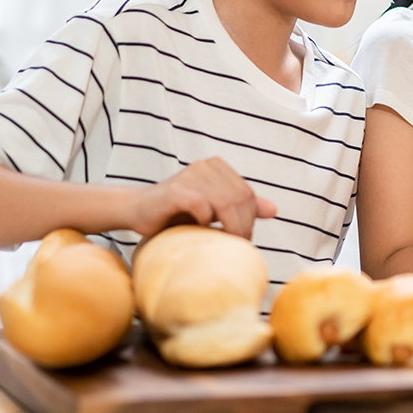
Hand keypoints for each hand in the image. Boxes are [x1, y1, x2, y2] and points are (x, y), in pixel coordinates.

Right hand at [123, 157, 276, 239]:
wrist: (138, 210)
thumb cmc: (177, 212)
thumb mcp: (214, 208)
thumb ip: (241, 206)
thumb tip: (274, 210)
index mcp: (218, 167)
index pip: (247, 194)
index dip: (250, 219)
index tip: (244, 239)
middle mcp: (206, 166)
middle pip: (239, 198)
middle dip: (243, 225)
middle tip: (237, 245)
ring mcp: (190, 175)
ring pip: (225, 201)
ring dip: (229, 226)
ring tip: (225, 243)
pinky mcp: (175, 189)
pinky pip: (201, 205)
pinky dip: (204, 221)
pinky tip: (199, 229)